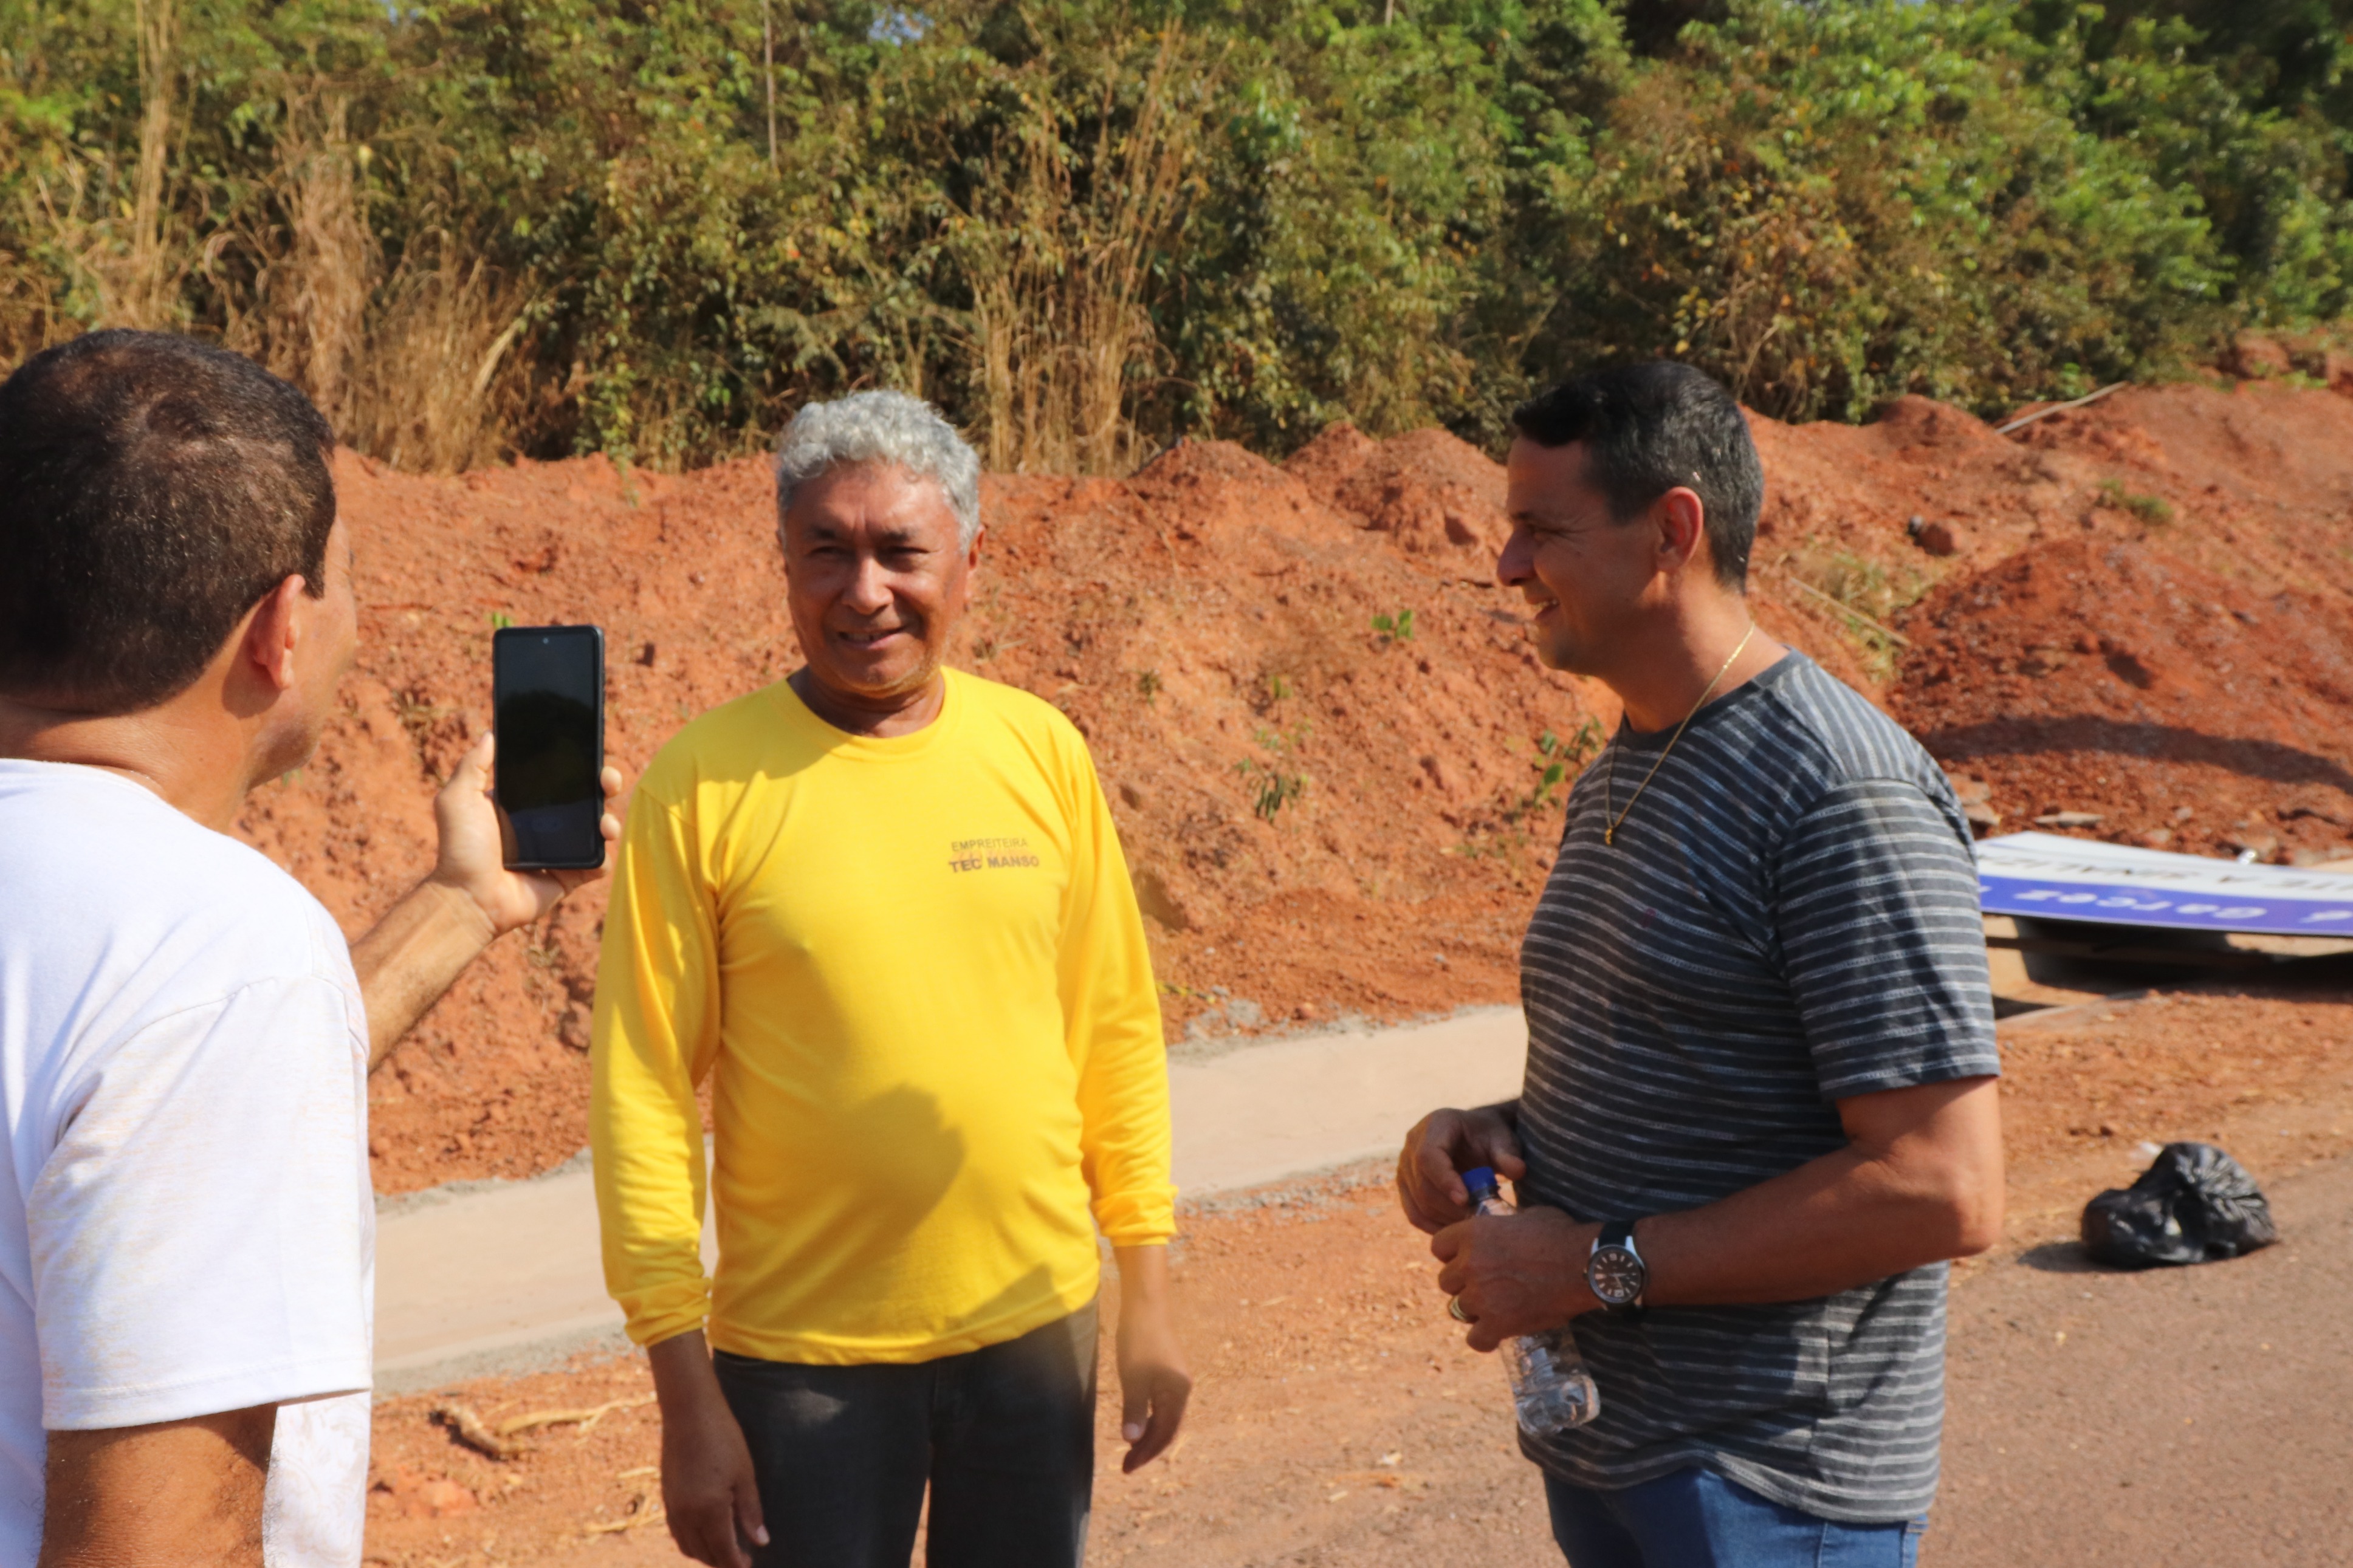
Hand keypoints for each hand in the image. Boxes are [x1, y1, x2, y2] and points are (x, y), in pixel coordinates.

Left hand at [428, 732, 623, 937]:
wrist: (468, 897)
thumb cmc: (460, 849)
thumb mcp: (457, 798)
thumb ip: (472, 765)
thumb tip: (490, 733)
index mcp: (525, 803)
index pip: (559, 778)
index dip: (578, 765)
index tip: (589, 753)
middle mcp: (546, 824)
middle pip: (587, 799)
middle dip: (606, 785)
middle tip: (608, 781)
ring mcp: (560, 851)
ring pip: (598, 829)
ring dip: (610, 820)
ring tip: (604, 822)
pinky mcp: (569, 876)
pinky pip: (596, 864)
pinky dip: (603, 857)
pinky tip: (599, 849)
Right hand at [648, 1333, 767, 1567]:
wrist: (689, 1412)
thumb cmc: (724, 1439)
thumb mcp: (745, 1475)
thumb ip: (751, 1512)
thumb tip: (761, 1542)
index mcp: (709, 1510)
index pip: (723, 1552)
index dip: (737, 1564)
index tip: (749, 1566)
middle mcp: (686, 1515)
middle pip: (703, 1553)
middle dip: (722, 1562)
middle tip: (742, 1558)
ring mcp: (672, 1507)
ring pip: (687, 1545)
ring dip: (705, 1553)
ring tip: (726, 1548)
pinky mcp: (666, 1497)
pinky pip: (677, 1531)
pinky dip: (691, 1540)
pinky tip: (705, 1532)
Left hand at [1112, 1246, 1190, 1472]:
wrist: (1145, 1305)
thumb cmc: (1139, 1340)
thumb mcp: (1133, 1379)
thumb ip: (1134, 1411)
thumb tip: (1132, 1441)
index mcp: (1178, 1393)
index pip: (1165, 1434)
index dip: (1147, 1453)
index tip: (1127, 1467)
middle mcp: (1182, 1389)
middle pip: (1167, 1429)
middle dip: (1148, 1449)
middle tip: (1126, 1465)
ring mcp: (1175, 1380)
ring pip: (1163, 1417)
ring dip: (1147, 1435)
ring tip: (1129, 1450)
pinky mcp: (1166, 1372)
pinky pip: (1160, 1405)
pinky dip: (1148, 1419)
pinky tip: (1135, 1423)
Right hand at [1397, 1103, 1525, 1233]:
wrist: (1475, 1139)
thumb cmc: (1490, 1137)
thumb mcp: (1503, 1140)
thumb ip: (1508, 1154)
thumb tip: (1518, 1170)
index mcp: (1435, 1124)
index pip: (1428, 1155)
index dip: (1444, 1180)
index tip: (1465, 1200)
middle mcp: (1412, 1144)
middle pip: (1422, 1184)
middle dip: (1450, 1207)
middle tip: (1478, 1219)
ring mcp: (1405, 1167)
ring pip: (1418, 1203)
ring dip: (1445, 1219)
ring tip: (1473, 1223)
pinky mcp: (1406, 1187)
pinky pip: (1415, 1214)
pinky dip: (1436, 1227)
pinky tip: (1459, 1229)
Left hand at [1431, 1207, 1596, 1351]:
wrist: (1585, 1264)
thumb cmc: (1561, 1235)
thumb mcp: (1525, 1217)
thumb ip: (1502, 1226)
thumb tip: (1502, 1228)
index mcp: (1472, 1233)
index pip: (1438, 1247)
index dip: (1452, 1254)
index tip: (1466, 1258)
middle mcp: (1470, 1264)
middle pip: (1446, 1281)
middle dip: (1463, 1283)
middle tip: (1487, 1285)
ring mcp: (1482, 1296)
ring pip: (1458, 1310)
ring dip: (1475, 1310)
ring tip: (1496, 1308)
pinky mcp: (1498, 1324)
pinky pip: (1476, 1339)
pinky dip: (1486, 1338)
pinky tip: (1498, 1333)